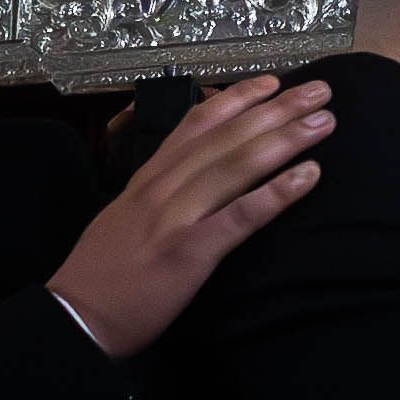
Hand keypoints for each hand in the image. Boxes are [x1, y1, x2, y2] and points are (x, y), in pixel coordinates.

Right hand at [46, 76, 334, 356]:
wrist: (74, 318)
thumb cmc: (100, 273)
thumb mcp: (123, 216)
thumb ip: (155, 193)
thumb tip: (187, 176)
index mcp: (149, 178)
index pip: (197, 124)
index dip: (238, 98)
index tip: (273, 82)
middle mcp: (164, 187)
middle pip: (228, 136)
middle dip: (278, 109)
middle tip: (321, 89)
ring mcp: (177, 217)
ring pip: (237, 165)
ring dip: (286, 139)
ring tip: (325, 121)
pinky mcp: (190, 252)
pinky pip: (241, 216)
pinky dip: (278, 192)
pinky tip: (310, 176)